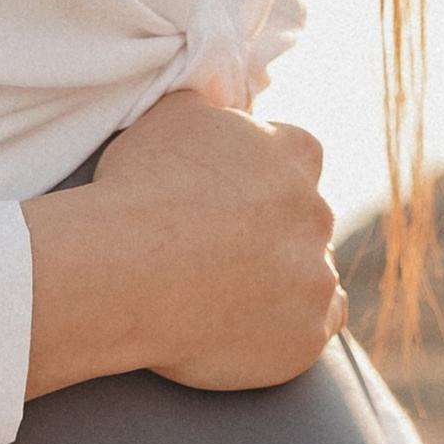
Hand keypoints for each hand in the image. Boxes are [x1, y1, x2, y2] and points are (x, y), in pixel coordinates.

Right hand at [90, 89, 344, 389]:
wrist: (126, 268)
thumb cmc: (141, 186)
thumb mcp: (172, 114)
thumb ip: (211, 109)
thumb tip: (218, 111)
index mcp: (294, 153)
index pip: (298, 155)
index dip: (264, 176)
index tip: (232, 196)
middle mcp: (316, 212)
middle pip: (306, 219)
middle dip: (274, 231)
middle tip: (224, 249)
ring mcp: (316, 277)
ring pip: (315, 275)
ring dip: (286, 281)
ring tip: (232, 294)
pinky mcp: (308, 335)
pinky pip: (316, 328)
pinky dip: (291, 327)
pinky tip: (257, 327)